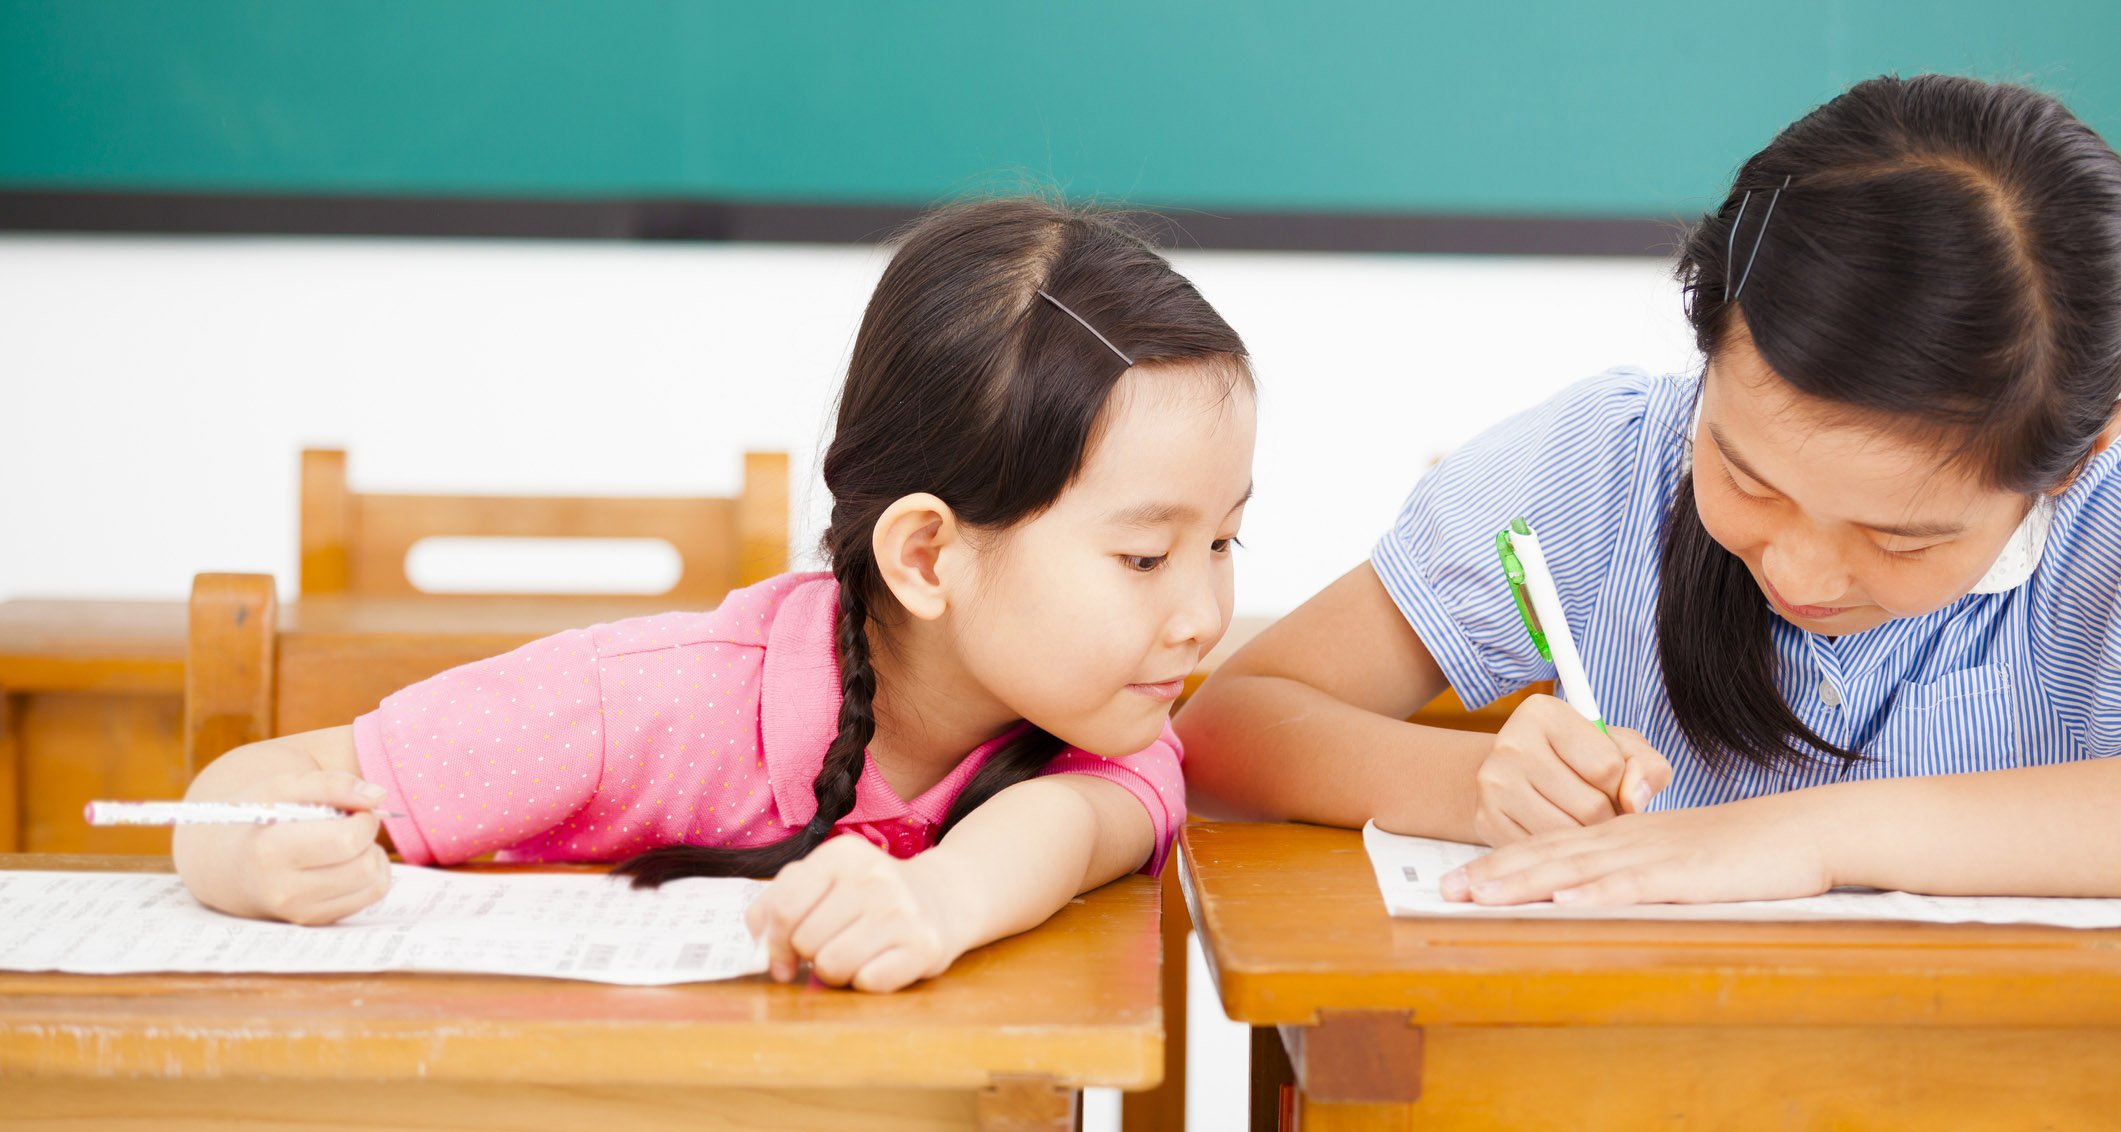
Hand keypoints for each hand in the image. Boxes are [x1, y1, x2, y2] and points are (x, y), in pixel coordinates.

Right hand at [171, 768, 390, 924]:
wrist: (224, 864)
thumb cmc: (254, 819)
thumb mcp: (281, 788)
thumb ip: (330, 784)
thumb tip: (378, 795)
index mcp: (270, 851)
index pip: (348, 840)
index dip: (363, 818)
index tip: (351, 809)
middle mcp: (284, 890)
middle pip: (365, 864)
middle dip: (368, 836)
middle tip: (349, 823)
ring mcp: (300, 911)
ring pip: (374, 883)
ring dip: (373, 855)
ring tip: (346, 841)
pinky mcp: (316, 921)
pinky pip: (370, 897)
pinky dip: (371, 875)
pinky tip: (347, 861)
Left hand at [746, 834, 966, 992]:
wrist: (942, 898)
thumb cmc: (868, 895)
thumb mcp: (825, 880)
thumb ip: (780, 899)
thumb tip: (756, 935)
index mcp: (842, 854)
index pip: (785, 908)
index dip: (774, 942)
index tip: (782, 958)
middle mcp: (874, 876)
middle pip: (806, 941)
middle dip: (810, 955)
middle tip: (831, 946)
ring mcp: (902, 910)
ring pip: (832, 966)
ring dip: (835, 973)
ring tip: (853, 955)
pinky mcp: (923, 946)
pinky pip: (867, 982)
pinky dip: (865, 982)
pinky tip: (879, 962)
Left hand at [1440, 796, 1832, 905]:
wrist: (1802, 832)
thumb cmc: (1741, 850)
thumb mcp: (1674, 856)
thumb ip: (1632, 870)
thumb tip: (1589, 894)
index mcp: (1621, 836)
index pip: (1548, 847)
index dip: (1498, 863)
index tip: (1456, 880)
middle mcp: (1627, 840)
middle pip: (1548, 855)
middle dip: (1492, 874)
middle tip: (1444, 890)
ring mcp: (1655, 855)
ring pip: (1578, 868)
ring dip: (1526, 882)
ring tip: (1481, 894)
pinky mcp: (1687, 874)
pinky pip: (1634, 883)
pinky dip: (1597, 893)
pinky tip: (1564, 901)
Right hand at [1472, 694, 1671, 845]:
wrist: (1517, 772)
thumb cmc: (1578, 758)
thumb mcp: (1619, 748)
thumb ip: (1646, 765)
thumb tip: (1634, 801)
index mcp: (1544, 714)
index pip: (1608, 767)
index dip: (1621, 784)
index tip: (1609, 781)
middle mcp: (1511, 744)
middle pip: (1591, 806)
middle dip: (1606, 815)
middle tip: (1597, 805)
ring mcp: (1493, 785)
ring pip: (1568, 834)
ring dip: (1585, 835)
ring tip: (1579, 818)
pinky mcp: (1486, 821)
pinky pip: (1544, 853)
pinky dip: (1559, 850)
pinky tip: (1556, 829)